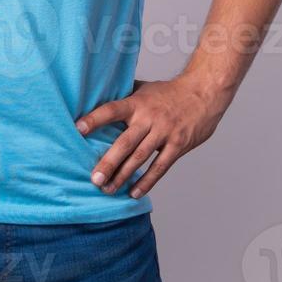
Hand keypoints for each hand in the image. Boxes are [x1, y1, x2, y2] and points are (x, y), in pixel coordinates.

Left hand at [74, 76, 228, 198]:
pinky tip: (134, 192)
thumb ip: (125, 97)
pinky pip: (160, 166)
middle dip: (108, 162)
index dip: (95, 119)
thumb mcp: (145, 89)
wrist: (203, 93)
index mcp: (137, 103)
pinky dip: (147, 181)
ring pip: (140, 158)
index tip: (78, 129)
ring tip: (108, 189)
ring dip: (123, 176)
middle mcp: (149, 118)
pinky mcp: (178, 145)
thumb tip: (99, 98)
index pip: (112, 110)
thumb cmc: (169, 92)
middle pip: (125, 142)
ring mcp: (164, 132)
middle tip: (94, 179)